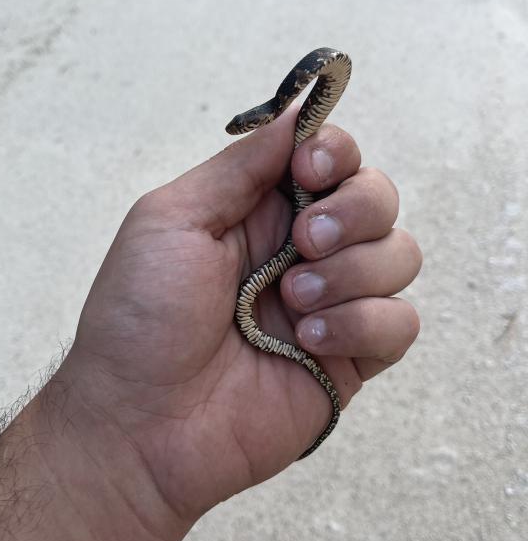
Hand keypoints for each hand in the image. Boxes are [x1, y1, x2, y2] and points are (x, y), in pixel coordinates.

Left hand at [69, 105, 420, 520]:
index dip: (337, 153)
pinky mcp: (348, 359)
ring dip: (352, 271)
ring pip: (400, 255)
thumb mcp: (171, 219)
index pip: (332, 158)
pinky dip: (364, 323)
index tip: (312, 168)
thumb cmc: (139, 320)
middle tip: (303, 242)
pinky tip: (311, 340)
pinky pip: (400, 322)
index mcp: (259, 211)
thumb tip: (295, 115)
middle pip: (378, 197)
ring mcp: (330, 304)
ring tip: (292, 302)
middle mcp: (302, 251)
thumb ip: (239, 168)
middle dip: (354, 210)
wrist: (139, 425)